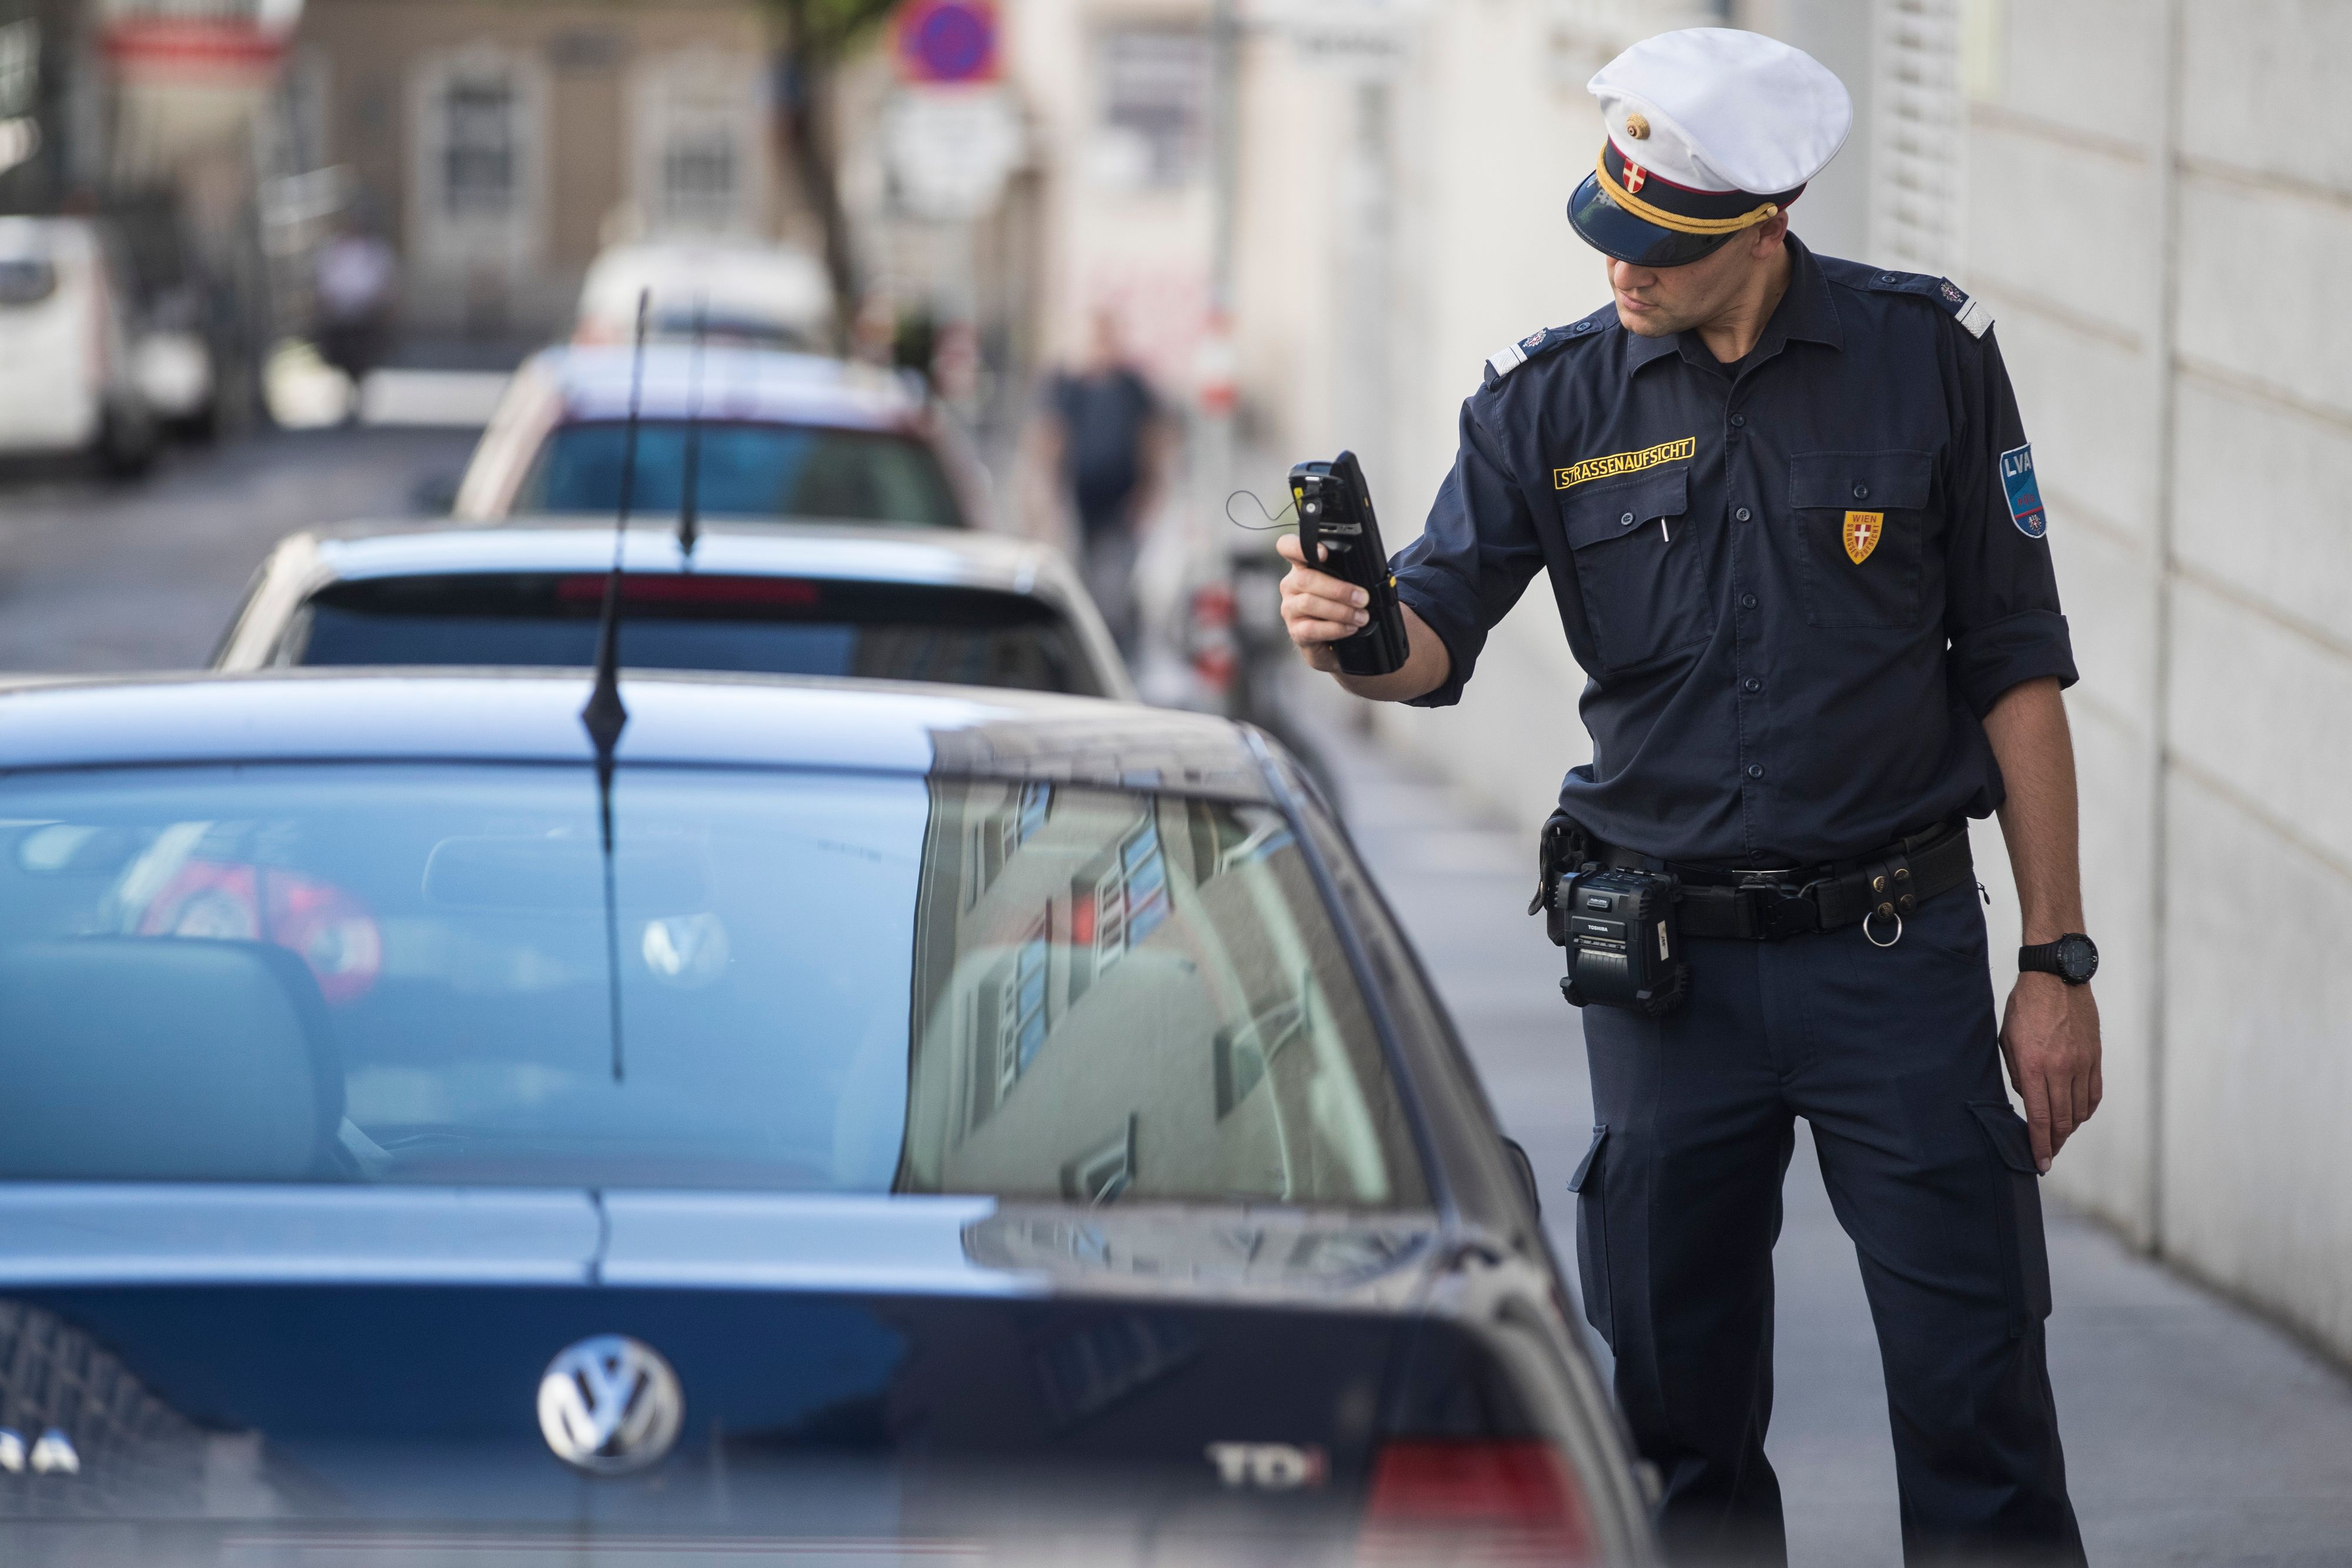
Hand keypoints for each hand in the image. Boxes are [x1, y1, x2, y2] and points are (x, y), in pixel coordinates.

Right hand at [1275, 532, 1369, 671]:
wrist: (1337, 642)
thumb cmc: (1342, 607)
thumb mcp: (1346, 585)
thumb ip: (1349, 575)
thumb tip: (1372, 576)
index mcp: (1302, 567)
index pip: (1288, 547)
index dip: (1299, 547)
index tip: (1323, 553)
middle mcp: (1291, 586)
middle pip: (1306, 579)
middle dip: (1339, 589)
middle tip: (1363, 598)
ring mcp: (1290, 609)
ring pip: (1309, 603)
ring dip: (1341, 610)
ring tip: (1362, 617)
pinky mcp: (1295, 631)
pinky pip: (1311, 628)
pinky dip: (1335, 628)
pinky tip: (1350, 628)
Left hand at [1998, 973, 2102, 1172]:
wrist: (2056, 979)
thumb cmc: (2025, 1008)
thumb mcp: (2008, 1041)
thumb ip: (2019, 1075)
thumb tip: (2032, 1102)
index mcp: (2034, 1065)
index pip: (2040, 1117)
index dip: (2040, 1144)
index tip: (2040, 1163)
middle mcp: (2061, 1068)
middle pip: (2063, 1120)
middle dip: (2054, 1143)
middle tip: (2048, 1155)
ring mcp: (2082, 1063)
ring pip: (2080, 1110)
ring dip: (2069, 1128)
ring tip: (2058, 1135)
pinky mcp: (2095, 1057)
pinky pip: (2094, 1094)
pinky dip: (2086, 1110)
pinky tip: (2077, 1116)